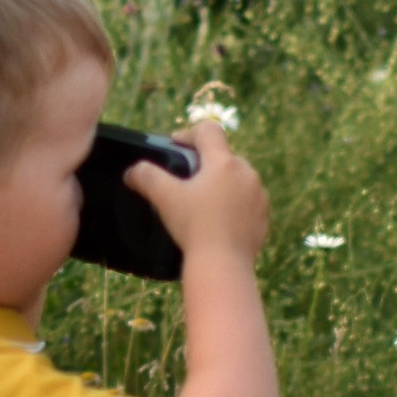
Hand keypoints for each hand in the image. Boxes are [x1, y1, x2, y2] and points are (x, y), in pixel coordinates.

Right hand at [127, 115, 268, 262]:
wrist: (223, 265)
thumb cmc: (194, 227)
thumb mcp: (165, 197)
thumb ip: (146, 177)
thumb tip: (132, 171)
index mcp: (224, 162)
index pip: (209, 131)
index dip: (189, 133)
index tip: (176, 146)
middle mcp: (247, 174)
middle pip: (224, 156)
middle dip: (204, 163)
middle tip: (185, 179)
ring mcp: (259, 196)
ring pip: (237, 180)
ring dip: (221, 184)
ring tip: (202, 202)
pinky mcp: (263, 217)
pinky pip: (247, 203)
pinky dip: (233, 206)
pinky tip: (217, 220)